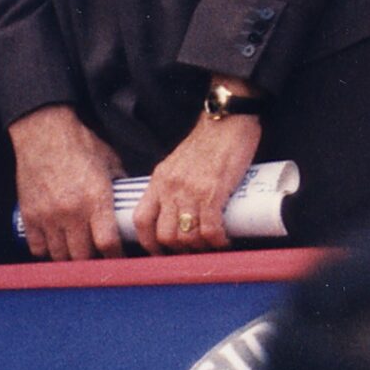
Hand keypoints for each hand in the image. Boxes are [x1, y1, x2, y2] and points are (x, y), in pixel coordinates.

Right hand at [9, 105, 124, 262]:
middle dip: (92, 260)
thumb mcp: (110, 161)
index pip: (107, 241)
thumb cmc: (80, 145)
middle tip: (98, 258)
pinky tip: (56, 245)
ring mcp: (48, 217)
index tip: (119, 260)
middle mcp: (72, 212)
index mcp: (96, 198)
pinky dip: (47, 251)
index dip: (115, 256)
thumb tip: (130, 200)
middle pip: (82, 256)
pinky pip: (38, 248)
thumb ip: (119, 184)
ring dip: (70, 258)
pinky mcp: (30, 217)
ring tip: (78, 253)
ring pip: (60, 255)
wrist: (45, 135)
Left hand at [135, 102, 261, 253]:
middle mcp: (170, 188)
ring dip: (199, 248)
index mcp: (159, 180)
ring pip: (185, 236)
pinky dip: (216, 240)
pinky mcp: (214, 191)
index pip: (141, 221)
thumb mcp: (178, 162)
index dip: (149, 244)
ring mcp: (191, 190)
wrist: (229, 117)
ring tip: (210, 245)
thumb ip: (173, 184)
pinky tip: (223, 241)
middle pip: (164, 235)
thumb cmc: (208, 140)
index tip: (162, 252)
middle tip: (193, 250)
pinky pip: (209, 228)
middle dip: (179, 250)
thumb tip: (178, 212)